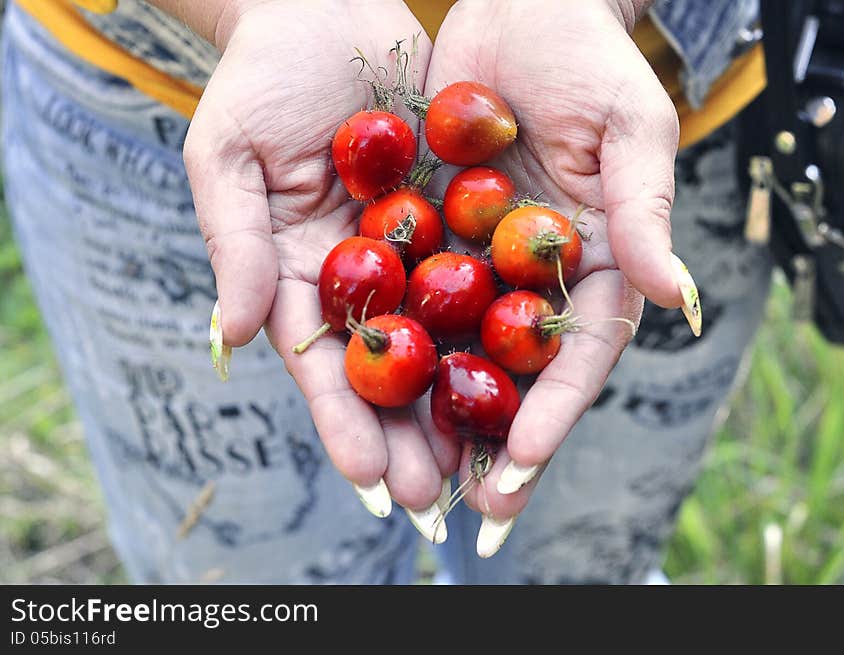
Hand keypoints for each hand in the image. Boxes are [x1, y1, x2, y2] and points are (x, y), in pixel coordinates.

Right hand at [185, 0, 455, 537]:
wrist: (327, 12)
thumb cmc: (260, 79)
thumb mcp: (228, 155)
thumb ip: (233, 246)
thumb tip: (232, 338)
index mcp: (296, 275)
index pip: (320, 364)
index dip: (343, 422)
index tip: (369, 480)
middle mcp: (357, 278)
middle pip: (385, 371)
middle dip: (407, 435)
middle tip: (434, 498)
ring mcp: (409, 252)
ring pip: (440, 340)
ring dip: (460, 401)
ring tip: (487, 462)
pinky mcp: (453, 220)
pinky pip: (482, 276)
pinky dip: (500, 325)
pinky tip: (528, 372)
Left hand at [423, 0, 698, 554]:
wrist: (517, 9)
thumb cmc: (587, 59)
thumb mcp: (627, 127)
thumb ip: (642, 210)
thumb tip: (676, 295)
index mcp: (595, 264)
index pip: (580, 354)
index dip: (555, 411)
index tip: (521, 461)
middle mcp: (536, 278)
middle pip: (517, 375)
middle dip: (492, 442)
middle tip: (463, 509)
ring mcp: (481, 264)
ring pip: (458, 353)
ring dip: (435, 418)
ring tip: (407, 479)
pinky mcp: (430, 236)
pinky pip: (408, 300)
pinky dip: (390, 348)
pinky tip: (365, 395)